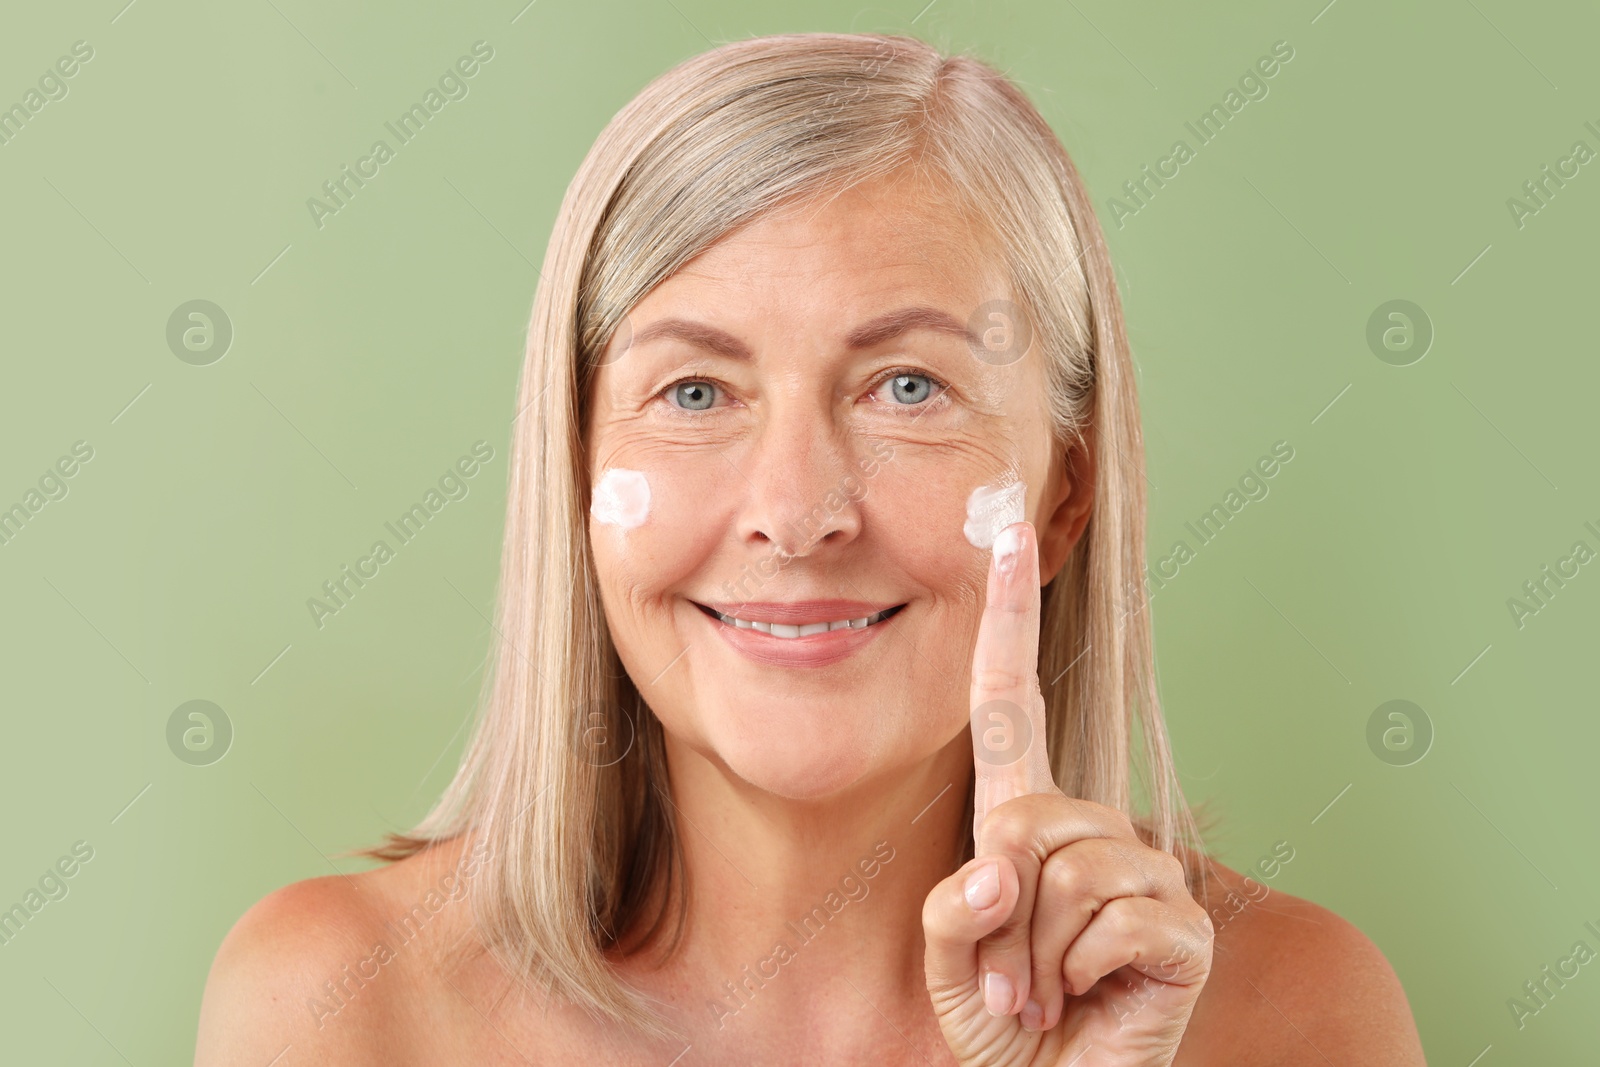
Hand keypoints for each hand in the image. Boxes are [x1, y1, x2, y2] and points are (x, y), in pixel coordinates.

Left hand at [923, 521, 1213, 1065]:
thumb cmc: (1000, 1022)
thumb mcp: (949, 956)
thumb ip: (958, 907)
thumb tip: (1006, 865)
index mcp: (1025, 817)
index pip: (1014, 698)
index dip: (1007, 615)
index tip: (1000, 531)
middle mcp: (1092, 828)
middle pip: (1026, 820)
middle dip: (1001, 916)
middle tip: (1012, 978)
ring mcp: (1146, 871)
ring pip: (1069, 873)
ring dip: (1038, 956)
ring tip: (1048, 994)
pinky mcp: (1184, 924)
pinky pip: (1119, 921)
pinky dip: (1085, 976)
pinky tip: (1092, 1001)